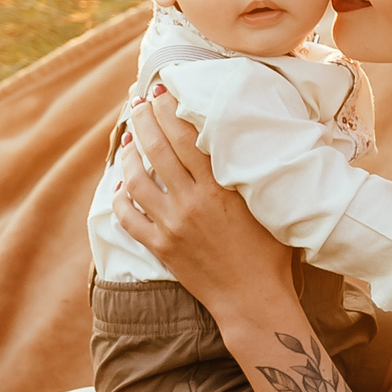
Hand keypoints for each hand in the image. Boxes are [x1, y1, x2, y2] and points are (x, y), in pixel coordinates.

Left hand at [111, 94, 295, 315]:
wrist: (253, 300)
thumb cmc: (271, 253)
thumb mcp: (266, 205)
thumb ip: (250, 173)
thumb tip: (243, 139)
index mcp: (219, 188)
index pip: (187, 137)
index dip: (171, 110)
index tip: (163, 91)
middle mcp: (191, 203)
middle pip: (158, 150)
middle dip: (144, 120)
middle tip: (139, 103)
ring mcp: (172, 226)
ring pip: (137, 180)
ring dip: (129, 155)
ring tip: (129, 137)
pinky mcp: (161, 247)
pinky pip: (130, 218)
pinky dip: (121, 198)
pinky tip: (120, 183)